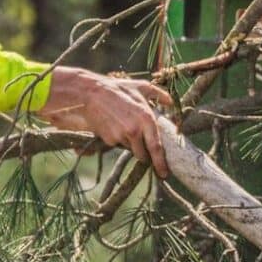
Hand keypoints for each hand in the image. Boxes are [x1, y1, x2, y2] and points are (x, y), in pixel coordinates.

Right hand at [36, 66, 171, 178]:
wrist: (91, 94)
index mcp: (146, 119)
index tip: (164, 173)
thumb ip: (158, 94)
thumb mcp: (140, 88)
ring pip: (130, 148)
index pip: (156, 147)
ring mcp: (121, 136)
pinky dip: (118, 139)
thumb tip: (170, 102)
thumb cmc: (117, 90)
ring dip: (130, 144)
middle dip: (144, 157)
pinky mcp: (109, 140)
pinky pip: (118, 144)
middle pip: (143, 155)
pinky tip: (113, 125)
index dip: (161, 163)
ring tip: (124, 126)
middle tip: (145, 155)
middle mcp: (135, 130)